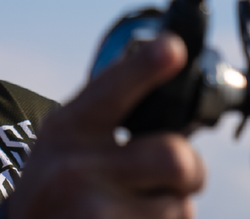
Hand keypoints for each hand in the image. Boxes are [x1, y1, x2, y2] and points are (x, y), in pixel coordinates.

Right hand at [7, 34, 204, 218]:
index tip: (172, 48)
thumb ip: (105, 111)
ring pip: (181, 206)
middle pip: (174, 157)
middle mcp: (75, 169)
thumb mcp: (65, 140)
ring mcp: (93, 213)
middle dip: (192, 170)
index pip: (111, 89)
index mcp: (68, 129)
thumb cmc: (58, 184)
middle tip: (178, 177)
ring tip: (139, 209)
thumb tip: (168, 67)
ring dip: (173, 208)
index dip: (144, 68)